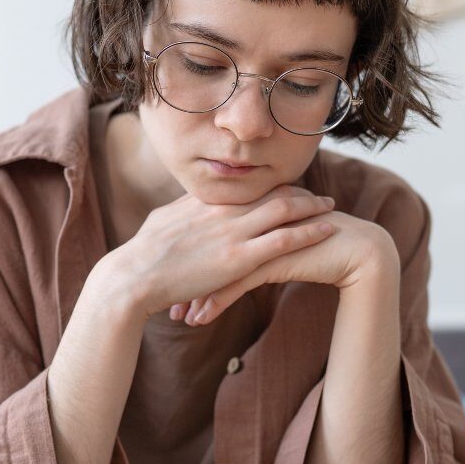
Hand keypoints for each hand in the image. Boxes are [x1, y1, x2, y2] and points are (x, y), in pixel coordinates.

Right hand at [113, 184, 337, 320]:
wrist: (133, 277)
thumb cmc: (141, 257)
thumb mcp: (161, 223)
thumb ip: (181, 212)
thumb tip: (188, 208)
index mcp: (204, 201)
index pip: (246, 186)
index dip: (270, 185)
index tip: (286, 188)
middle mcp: (223, 209)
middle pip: (270, 191)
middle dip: (298, 191)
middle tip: (317, 194)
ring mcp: (233, 232)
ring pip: (284, 209)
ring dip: (311, 206)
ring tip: (331, 206)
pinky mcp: (239, 258)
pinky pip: (284, 239)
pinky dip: (309, 232)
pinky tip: (328, 230)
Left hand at [171, 207, 399, 325]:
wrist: (352, 247)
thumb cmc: (311, 240)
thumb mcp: (270, 232)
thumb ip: (246, 231)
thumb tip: (219, 245)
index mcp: (242, 210)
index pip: (200, 235)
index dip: (180, 259)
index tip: (163, 278)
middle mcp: (245, 222)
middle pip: (199, 252)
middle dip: (179, 280)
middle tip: (164, 301)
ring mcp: (257, 239)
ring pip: (212, 270)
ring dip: (193, 296)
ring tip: (178, 317)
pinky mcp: (270, 260)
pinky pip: (234, 284)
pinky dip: (214, 303)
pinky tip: (200, 320)